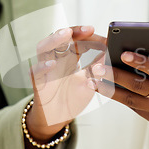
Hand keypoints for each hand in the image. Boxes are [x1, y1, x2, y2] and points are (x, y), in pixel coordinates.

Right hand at [26, 26, 105, 141]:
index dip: (83, 33)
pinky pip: (36, 71)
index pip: (74, 39)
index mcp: (69, 57)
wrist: (58, 118)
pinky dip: (42, 66)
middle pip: (59, 38)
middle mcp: (56, 59)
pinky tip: (52, 64)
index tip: (94, 30)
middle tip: (86, 30)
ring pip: (43, 48)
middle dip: (72, 31)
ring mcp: (45, 69)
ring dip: (54, 40)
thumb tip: (113, 54)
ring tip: (66, 35)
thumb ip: (99, 68)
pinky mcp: (38, 82)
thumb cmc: (73, 97)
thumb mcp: (90, 81)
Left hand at [91, 51, 148, 148]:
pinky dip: (119, 97)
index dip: (141, 62)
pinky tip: (104, 88)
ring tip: (92, 80)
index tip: (124, 53)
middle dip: (117, 76)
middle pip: (139, 86)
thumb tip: (148, 48)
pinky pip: (134, 107)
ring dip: (110, 90)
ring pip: (131, 100)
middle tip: (98, 67)